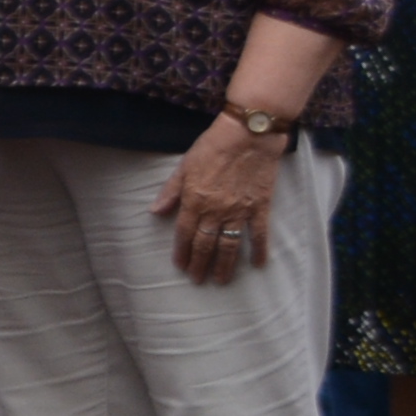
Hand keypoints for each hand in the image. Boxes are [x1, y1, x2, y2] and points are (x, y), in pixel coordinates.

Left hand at [159, 120, 287, 283]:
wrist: (249, 135)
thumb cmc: (213, 146)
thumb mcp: (184, 166)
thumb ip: (170, 191)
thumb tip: (155, 212)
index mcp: (194, 200)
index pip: (185, 233)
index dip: (182, 252)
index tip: (180, 266)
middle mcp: (216, 210)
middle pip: (206, 244)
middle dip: (200, 264)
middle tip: (198, 280)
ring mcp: (240, 210)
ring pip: (230, 244)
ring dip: (225, 264)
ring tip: (221, 280)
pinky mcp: (261, 207)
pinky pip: (259, 234)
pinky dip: (259, 250)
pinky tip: (258, 265)